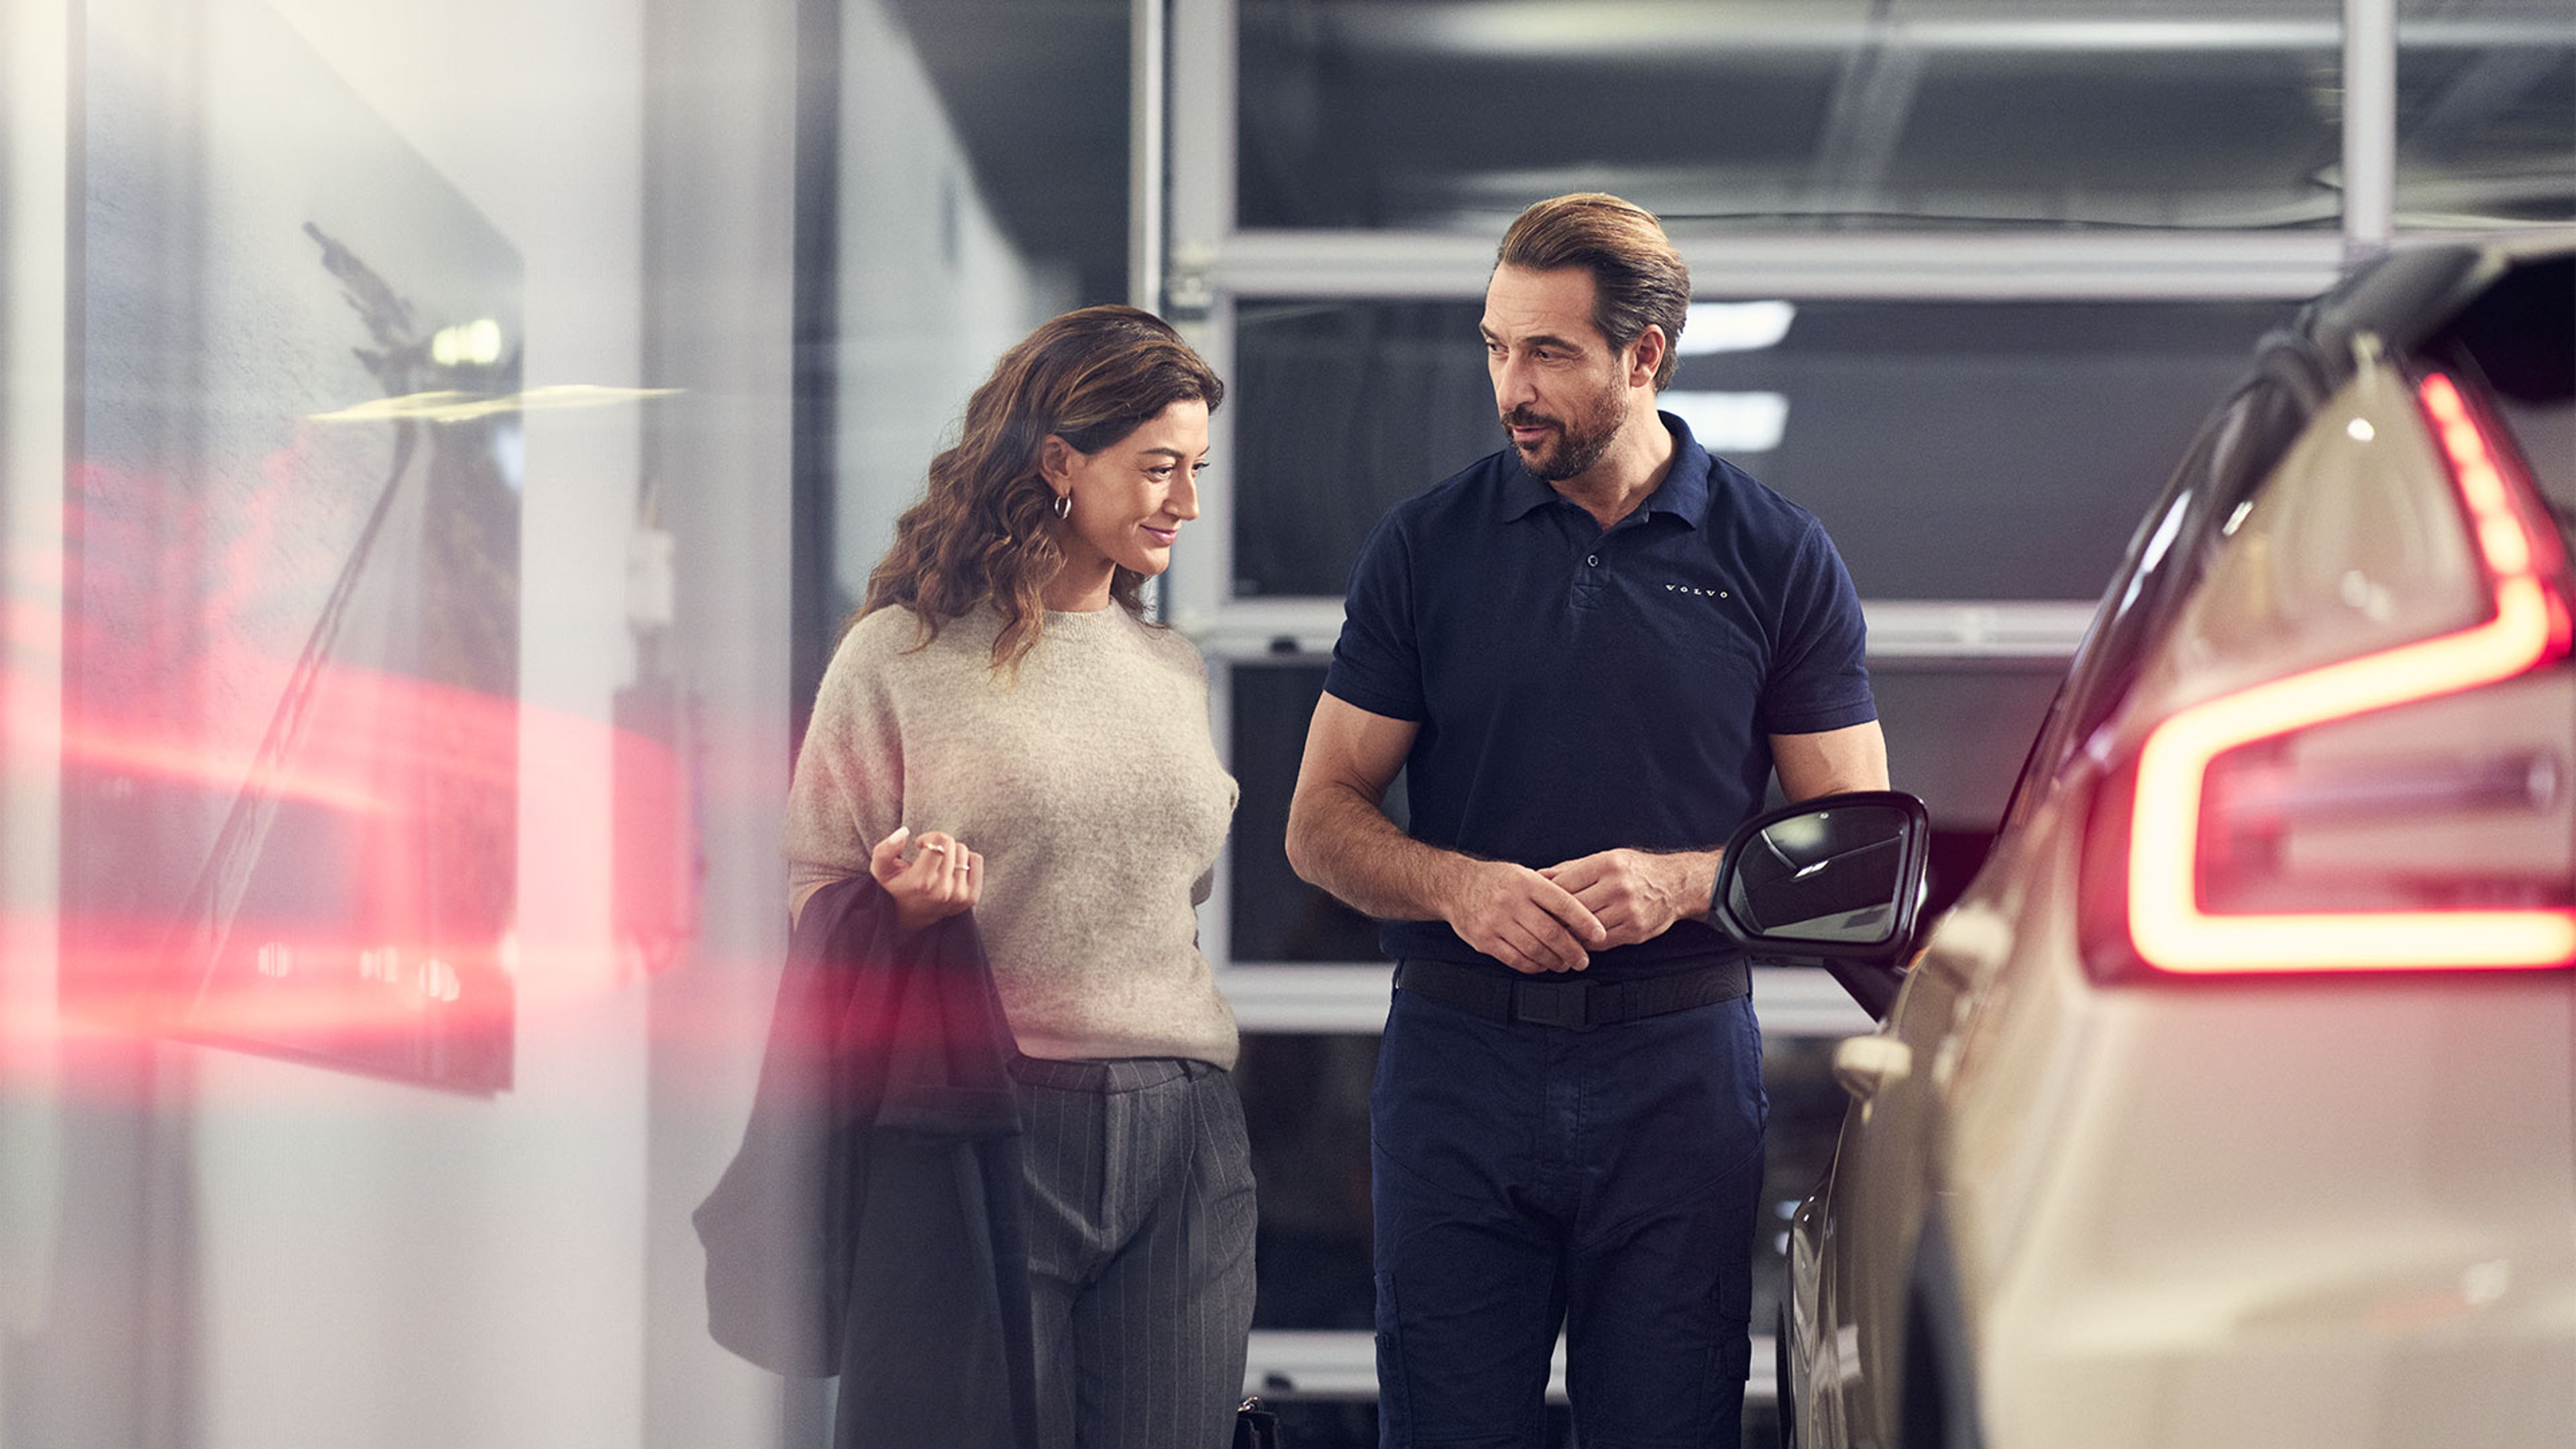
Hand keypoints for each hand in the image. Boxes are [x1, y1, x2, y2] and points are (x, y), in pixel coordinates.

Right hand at [868, 826, 981, 932]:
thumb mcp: (881, 869)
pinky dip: (966, 860)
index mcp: (922, 881)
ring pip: (964, 851)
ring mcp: (959, 895)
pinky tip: (952, 870)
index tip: (921, 845)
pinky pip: (977, 861)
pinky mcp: (971, 898)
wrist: (910, 916)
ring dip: (952, 853)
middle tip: (929, 856)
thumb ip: (885, 850)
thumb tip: (904, 832)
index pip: (940, 841)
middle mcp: (943, 890)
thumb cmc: (896, 886)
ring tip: (939, 865)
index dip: (930, 837)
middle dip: (940, 844)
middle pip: (952, 845)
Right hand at [1444, 860, 1607, 973]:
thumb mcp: (1523, 874)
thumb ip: (1548, 890)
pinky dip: (1533, 966)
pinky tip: (1541, 965)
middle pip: (1551, 932)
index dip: (1585, 921)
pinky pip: (1515, 959)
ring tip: (1564, 964)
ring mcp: (1496, 922)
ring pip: (1534, 949)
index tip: (1599, 934)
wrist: (1454, 886)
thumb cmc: (1495, 880)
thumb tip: (1581, 913)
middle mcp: (1511, 901)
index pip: (1563, 903)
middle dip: (1573, 950)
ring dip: (1554, 961)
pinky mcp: (1484, 940)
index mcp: (1526, 882)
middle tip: (1583, 959)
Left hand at [1540, 849, 1712, 949]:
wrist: (1675, 885)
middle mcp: (1618, 886)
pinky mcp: (1635, 930)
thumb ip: (1570, 868)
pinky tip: (1579, 939)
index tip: (1537, 903)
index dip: (1547, 897)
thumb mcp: (1605, 859)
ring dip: (1569, 933)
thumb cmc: (1635, 870)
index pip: (1565, 883)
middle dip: (1555, 917)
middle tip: (1541, 923)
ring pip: (1585, 928)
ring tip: (1557, 933)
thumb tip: (1537, 875)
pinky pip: (1601, 942)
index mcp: (1607, 864)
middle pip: (1573, 907)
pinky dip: (1586, 943)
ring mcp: (1628, 910)